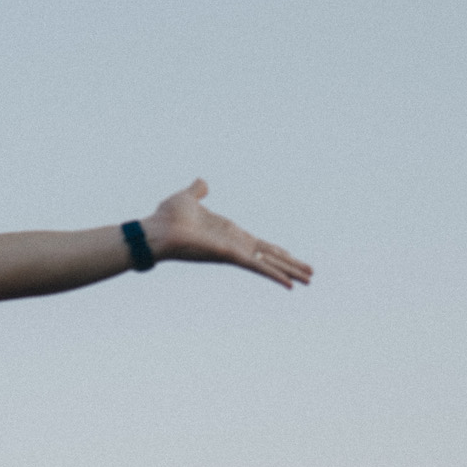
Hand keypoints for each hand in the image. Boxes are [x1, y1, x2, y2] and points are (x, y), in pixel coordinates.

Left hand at [143, 179, 312, 288]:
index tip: (291, 256)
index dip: (276, 250)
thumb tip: (203, 182)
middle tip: (311, 274)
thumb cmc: (167, 217)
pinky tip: (290, 284)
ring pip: (269, 263)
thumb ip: (197, 191)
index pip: (259, 244)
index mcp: (229, 232)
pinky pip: (257, 267)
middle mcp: (234, 244)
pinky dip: (274, 274)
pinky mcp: (229, 256)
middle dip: (290, 264)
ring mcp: (233, 251)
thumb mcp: (187, 198)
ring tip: (310, 280)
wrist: (155, 230)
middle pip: (270, 256)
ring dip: (290, 271)